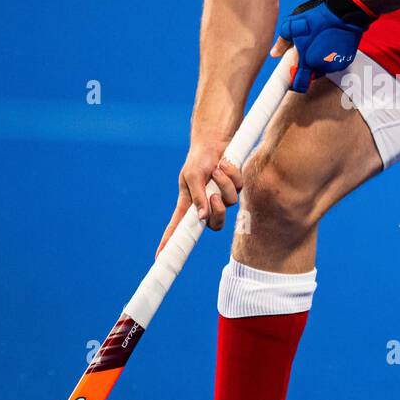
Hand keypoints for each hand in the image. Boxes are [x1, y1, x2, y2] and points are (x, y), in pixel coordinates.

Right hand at [155, 141, 243, 257]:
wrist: (215, 142)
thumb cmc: (198, 159)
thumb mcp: (193, 176)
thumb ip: (197, 197)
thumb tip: (202, 217)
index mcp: (189, 204)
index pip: (177, 228)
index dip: (169, 243)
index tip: (160, 258)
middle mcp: (205, 204)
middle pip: (215, 224)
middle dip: (218, 212)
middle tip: (214, 196)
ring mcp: (221, 197)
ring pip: (230, 203)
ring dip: (224, 184)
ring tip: (216, 169)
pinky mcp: (234, 188)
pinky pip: (238, 188)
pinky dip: (232, 174)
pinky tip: (224, 164)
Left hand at [276, 0, 376, 92]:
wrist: (343, 12)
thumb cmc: (318, 18)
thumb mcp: (293, 26)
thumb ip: (282, 42)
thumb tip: (274, 54)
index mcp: (307, 61)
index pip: (299, 84)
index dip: (295, 84)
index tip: (293, 79)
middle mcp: (322, 66)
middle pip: (311, 74)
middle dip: (308, 65)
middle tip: (308, 49)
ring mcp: (335, 64)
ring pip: (323, 68)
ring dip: (319, 61)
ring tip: (319, 44)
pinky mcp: (345, 60)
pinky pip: (334, 62)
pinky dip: (331, 57)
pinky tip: (329, 44)